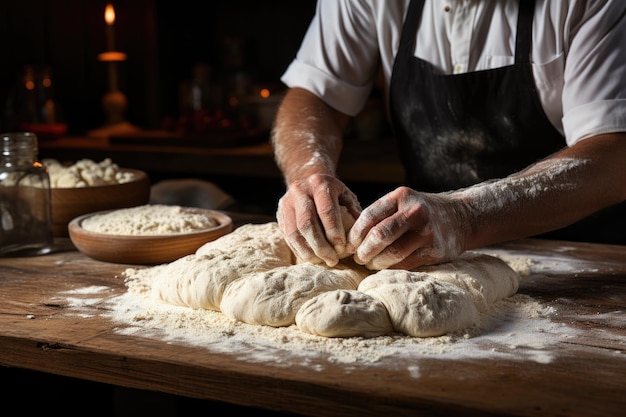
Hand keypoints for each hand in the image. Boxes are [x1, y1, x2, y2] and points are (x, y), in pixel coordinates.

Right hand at [276, 173, 361, 265]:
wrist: (307, 180)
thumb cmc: (332, 192)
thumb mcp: (345, 195)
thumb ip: (353, 212)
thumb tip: (359, 235)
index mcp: (319, 183)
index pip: (326, 210)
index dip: (333, 231)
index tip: (342, 247)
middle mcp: (300, 191)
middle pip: (307, 223)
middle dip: (320, 245)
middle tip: (333, 260)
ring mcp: (286, 203)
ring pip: (294, 232)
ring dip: (309, 251)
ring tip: (322, 261)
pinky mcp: (280, 214)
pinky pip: (287, 236)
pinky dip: (300, 250)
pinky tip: (312, 257)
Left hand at [346, 186, 467, 269]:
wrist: (461, 217)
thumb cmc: (422, 212)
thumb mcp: (403, 202)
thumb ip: (381, 214)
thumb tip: (351, 238)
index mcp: (401, 196)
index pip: (369, 216)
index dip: (355, 234)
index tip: (349, 246)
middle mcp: (414, 212)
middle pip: (380, 235)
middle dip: (364, 250)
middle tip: (358, 258)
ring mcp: (426, 232)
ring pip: (393, 253)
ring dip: (376, 263)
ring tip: (370, 264)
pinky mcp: (434, 250)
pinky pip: (407, 263)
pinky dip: (392, 268)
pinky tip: (386, 268)